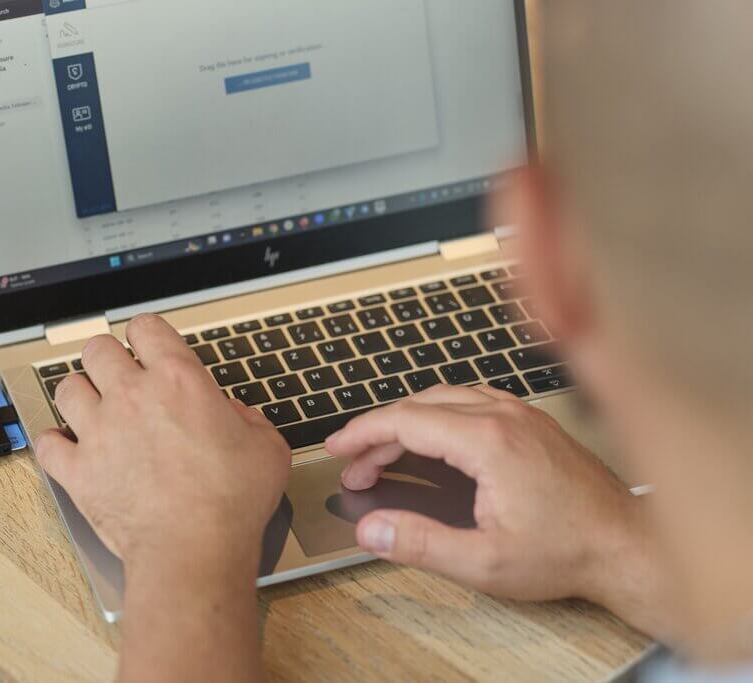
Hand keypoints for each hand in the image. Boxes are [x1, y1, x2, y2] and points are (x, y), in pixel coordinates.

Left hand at [34, 314, 290, 574]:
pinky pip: (47, 443)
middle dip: (107, 359)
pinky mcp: (77, 470)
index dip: (146, 333)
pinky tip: (68, 449)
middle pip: (97, 349)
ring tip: (92, 409)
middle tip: (119, 378)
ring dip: (79, 395)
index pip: (146, 327)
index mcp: (178, 380)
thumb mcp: (266, 448)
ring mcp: (99, 431)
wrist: (194, 550)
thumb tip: (235, 416)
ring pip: (67, 388)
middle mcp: (132, 395)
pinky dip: (54, 445)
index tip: (148, 345)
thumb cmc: (232, 502)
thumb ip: (249, 420)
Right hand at [325, 385, 651, 606]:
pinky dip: (438, 415)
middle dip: (378, 433)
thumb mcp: (484, 562)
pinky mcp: (532, 421)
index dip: (362, 434)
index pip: (405, 421)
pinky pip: (472, 400)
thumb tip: (371, 531)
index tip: (337, 449)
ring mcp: (521, 414)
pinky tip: (433, 438)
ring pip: (445, 398)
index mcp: (488, 441)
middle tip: (354, 465)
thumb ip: (419, 543)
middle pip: (420, 406)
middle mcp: (504, 415)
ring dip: (408, 421)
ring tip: (384, 454)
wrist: (627, 546)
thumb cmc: (568, 552)